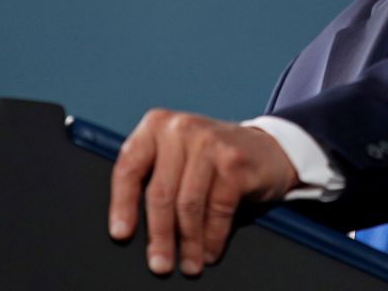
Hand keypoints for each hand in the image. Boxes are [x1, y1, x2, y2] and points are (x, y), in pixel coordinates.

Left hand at [108, 109, 299, 276]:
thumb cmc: (212, 158)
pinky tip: (209, 251)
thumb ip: (152, 175)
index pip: (129, 167)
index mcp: (157, 125)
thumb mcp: (176, 155)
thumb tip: (129, 227)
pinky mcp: (235, 162)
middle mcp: (182, 129)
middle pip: (160, 192)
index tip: (121, 234)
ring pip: (189, 205)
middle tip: (160, 263)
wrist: (266, 149)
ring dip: (188, 242)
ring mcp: (211, 143)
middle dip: (159, 235)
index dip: (122, 205)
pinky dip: (212, 237)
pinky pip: (218, 209)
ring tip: (189, 264)